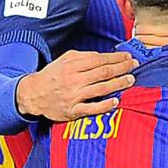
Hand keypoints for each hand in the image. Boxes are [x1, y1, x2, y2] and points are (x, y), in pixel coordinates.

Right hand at [16, 50, 136, 120]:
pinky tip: (116, 102)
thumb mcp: (64, 60)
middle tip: (135, 66)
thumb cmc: (52, 76)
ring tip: (130, 80)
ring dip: (118, 84)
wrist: (33, 94)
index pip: (99, 60)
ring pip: (100, 89)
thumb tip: (104, 57)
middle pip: (103, 72)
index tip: (128, 57)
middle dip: (122, 68)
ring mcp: (73, 96)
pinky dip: (104, 105)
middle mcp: (73, 79)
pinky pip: (91, 108)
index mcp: (72, 65)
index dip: (116, 58)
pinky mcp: (72, 110)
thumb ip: (83, 57)